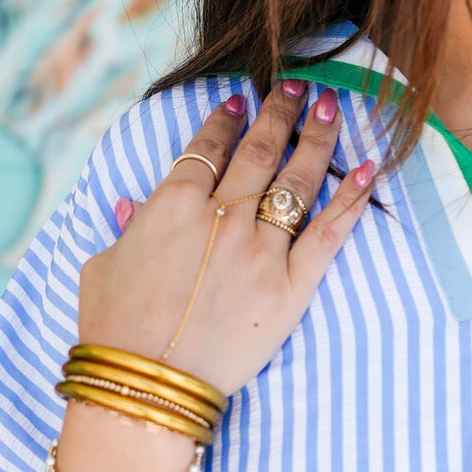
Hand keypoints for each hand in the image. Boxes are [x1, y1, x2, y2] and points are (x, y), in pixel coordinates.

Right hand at [79, 81, 375, 396]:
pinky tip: (368, 168)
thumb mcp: (103, 266)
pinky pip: (330, 233)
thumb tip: (129, 207)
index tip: (241, 101)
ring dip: (318, 138)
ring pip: (298, 180)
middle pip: (260, 151)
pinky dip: (351, 198)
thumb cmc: (115, 328)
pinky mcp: (292, 286)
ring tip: (333, 108)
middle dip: (280, 112)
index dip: (226, 121)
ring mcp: (261, 250)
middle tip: (298, 87)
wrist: (148, 385)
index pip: (209, 148)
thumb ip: (125, 230)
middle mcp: (223, 217)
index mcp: (172, 205)